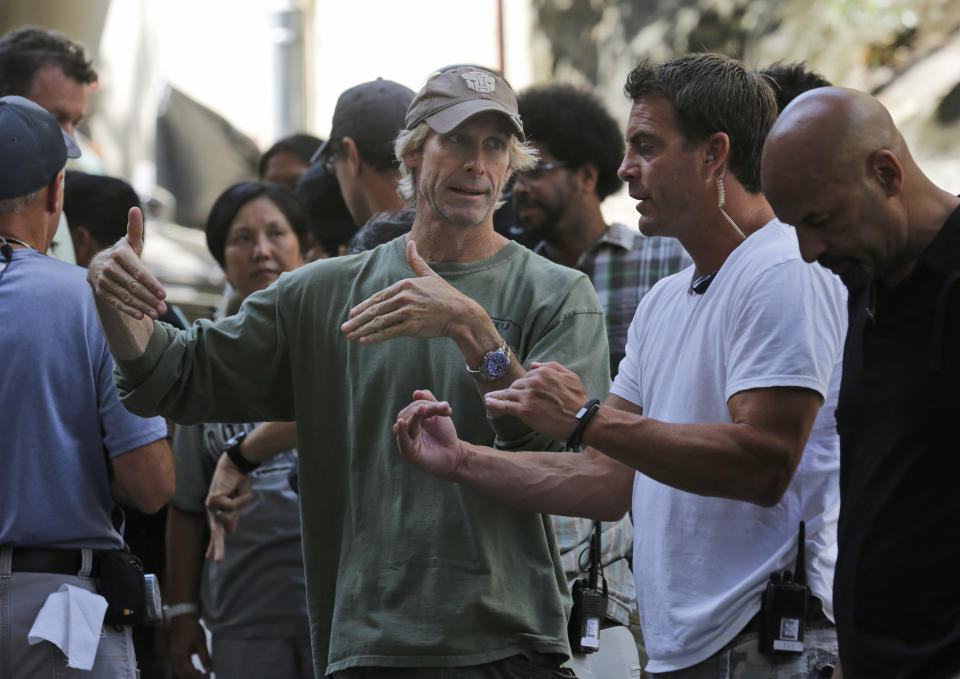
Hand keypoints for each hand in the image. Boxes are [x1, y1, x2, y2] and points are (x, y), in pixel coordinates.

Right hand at [86, 207, 166, 319]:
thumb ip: (135, 229)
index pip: (138, 272)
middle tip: (164, 309)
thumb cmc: (124, 254)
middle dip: (150, 298)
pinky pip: (116, 302)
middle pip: (133, 286)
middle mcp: (108, 267)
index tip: (164, 294)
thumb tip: (135, 209)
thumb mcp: (131, 242)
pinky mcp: (100, 291)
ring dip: (142, 306)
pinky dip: (129, 310)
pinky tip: (141, 316)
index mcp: (119, 254)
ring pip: (125, 296)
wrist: (100, 265)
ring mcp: (102, 280)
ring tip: (157, 313)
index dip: (152, 284)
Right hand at [168, 614, 211, 678]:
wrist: (182, 617)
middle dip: (194, 678)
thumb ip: (205, 658)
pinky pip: (180, 666)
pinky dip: (188, 670)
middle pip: (183, 675)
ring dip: (191, 675)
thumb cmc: (192, 628)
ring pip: (180, 671)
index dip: (199, 678)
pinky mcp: (174, 653)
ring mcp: (173, 655)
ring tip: (203, 675)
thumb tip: (210, 670)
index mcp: (180, 656)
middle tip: (207, 678)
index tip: (209, 678)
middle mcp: (174, 658)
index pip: (190, 673)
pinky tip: (197, 669)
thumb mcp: (201, 643)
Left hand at [204, 453, 253, 562]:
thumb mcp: (240, 504)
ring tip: (240, 493)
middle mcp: (212, 510)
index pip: (216, 531)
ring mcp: (211, 506)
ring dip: (239, 506)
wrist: (235, 466)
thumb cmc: (238, 483)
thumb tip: (230, 533)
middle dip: (218, 546)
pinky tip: (237, 491)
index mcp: (218, 512)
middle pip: (216, 532)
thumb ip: (234, 517)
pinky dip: (239, 500)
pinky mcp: (213, 500)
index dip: (213, 544)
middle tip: (217, 561)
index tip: (209, 557)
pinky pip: (230, 507)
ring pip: (228, 517)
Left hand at [340, 239, 484, 343]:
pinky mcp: (413, 326)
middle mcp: (404, 297)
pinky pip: (390, 332)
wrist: (461, 314)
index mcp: (406, 284)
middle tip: (344, 328)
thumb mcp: (430, 275)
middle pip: (375, 310)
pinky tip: (365, 341)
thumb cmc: (446, 296)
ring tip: (350, 336)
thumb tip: (410, 242)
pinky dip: (376, 337)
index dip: (364, 306)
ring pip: (380, 322)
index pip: (379, 297)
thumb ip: (416, 261)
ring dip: (362, 330)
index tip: (352, 313)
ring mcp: (408, 312)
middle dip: (358, 320)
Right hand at [394, 389, 464, 477]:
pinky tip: (401, 423)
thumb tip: (416, 392)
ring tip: (422, 409)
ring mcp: (406, 440)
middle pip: (410, 413)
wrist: (454, 455)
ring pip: (406, 424)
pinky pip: (402, 440)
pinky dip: (401, 431)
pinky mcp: (408, 452)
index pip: (416, 405)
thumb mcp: (438, 415)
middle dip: (425, 409)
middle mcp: (406, 428)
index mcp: (412, 418)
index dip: (429, 404)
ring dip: (414, 416)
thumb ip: (430, 402)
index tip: (447, 408)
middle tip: (442, 408)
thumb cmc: (444, 434)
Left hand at [483, 361, 588, 440]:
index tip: (521, 392)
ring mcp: (528, 396)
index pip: (527, 377)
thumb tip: (533, 365)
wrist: (582, 419)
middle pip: (516, 385)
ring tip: (488, 398)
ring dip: (498, 396)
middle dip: (513, 392)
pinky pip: (505, 405)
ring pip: (508, 394)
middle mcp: (533, 381)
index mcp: (543, 372)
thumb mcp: (569, 375)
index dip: (524, 386)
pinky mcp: (524, 410)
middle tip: (506, 398)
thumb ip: (551, 366)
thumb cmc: (578, 399)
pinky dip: (495, 403)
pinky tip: (488, 402)